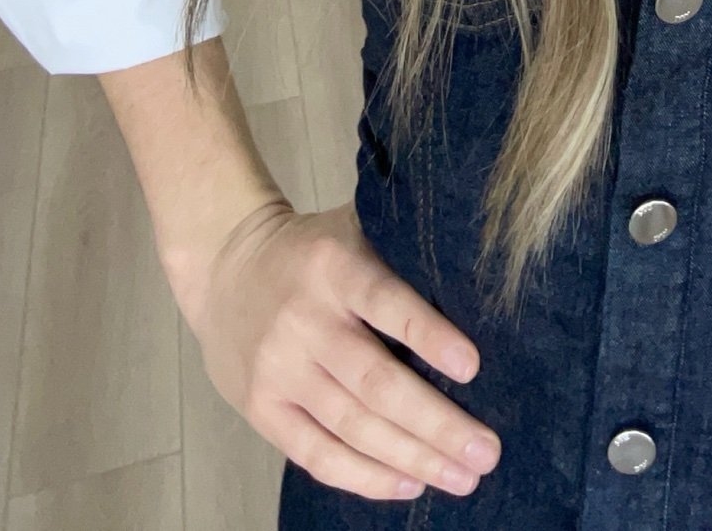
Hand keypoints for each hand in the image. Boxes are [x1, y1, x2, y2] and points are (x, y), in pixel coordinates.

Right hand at [174, 196, 502, 502]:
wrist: (224, 266)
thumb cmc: (314, 250)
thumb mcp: (352, 227)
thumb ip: (401, 250)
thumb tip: (480, 282)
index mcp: (334, 268)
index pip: (386, 303)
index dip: (429, 336)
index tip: (473, 367)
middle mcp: (304, 321)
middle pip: (375, 383)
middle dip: (436, 423)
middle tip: (487, 451)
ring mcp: (278, 370)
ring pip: (352, 426)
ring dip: (412, 458)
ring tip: (463, 477)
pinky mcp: (261, 409)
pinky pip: (316, 454)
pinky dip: (364, 475)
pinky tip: (408, 485)